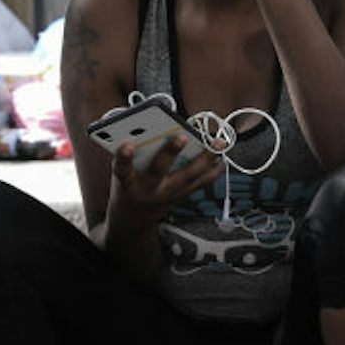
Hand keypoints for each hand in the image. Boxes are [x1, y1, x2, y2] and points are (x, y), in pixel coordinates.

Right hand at [105, 136, 223, 233]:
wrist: (135, 216)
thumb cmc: (128, 186)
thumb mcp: (121, 173)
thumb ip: (133, 155)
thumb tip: (151, 128)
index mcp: (127, 182)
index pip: (122, 170)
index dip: (124, 158)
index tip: (128, 145)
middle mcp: (148, 189)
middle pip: (159, 171)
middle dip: (170, 153)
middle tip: (181, 136)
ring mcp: (167, 194)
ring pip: (188, 176)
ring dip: (204, 159)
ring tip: (217, 144)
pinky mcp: (181, 196)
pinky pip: (200, 183)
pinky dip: (213, 171)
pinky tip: (222, 158)